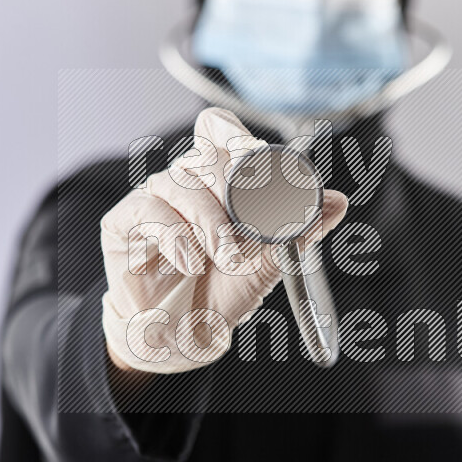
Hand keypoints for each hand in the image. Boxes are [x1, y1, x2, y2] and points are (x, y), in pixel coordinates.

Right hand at [100, 108, 347, 372]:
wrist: (186, 331)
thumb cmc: (226, 287)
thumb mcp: (271, 260)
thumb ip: (301, 228)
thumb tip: (336, 201)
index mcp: (219, 178)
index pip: (219, 129)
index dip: (236, 135)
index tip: (258, 161)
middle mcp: (186, 180)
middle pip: (205, 155)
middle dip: (236, 190)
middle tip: (251, 228)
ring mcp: (154, 198)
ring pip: (181, 182)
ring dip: (212, 223)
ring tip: (228, 258)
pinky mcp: (125, 221)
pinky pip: (150, 211)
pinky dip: (177, 237)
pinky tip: (191, 263)